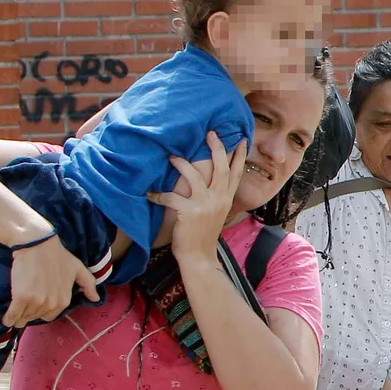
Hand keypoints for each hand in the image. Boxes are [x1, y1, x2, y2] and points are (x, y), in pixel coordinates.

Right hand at [5, 235, 97, 327]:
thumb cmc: (58, 255)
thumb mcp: (78, 268)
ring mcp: (36, 301)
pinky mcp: (21, 297)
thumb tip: (96, 299)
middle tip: (24, 307)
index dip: (42, 311)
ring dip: (19, 317)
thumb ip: (88, 284)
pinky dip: (9, 318)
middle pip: (36, 316)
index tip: (35, 306)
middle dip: (30, 314)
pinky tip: (6, 320)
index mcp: (64, 300)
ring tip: (14, 314)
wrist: (37, 245)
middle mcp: (52, 303)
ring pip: (25, 316)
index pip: (50, 316)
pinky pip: (14, 314)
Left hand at [147, 132, 245, 261]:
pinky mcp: (189, 212)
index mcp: (226, 199)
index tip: (241, 138)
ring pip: (195, 176)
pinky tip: (149, 193)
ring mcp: (205, 205)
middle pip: (222, 168)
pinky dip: (158, 194)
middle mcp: (219, 199)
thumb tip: (208, 181)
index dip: (239, 155)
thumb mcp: (217, 213)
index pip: (236, 173)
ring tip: (172, 156)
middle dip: (217, 148)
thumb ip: (216, 197)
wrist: (199, 257)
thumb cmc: (203, 235)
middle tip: (210, 133)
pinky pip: (170, 197)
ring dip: (182, 164)